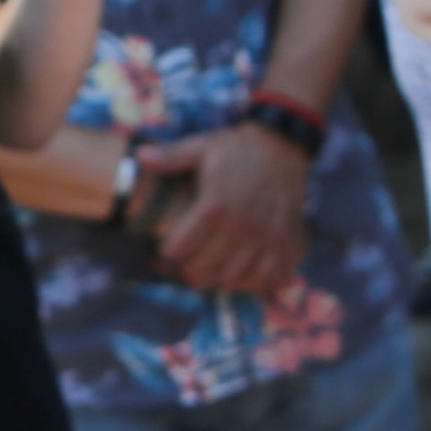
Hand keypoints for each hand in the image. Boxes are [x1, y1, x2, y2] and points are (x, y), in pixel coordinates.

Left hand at [135, 125, 310, 294]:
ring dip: (216, 278)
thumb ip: (170, 157)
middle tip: (188, 260)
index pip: (178, 249)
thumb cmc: (238, 150)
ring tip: (210, 266)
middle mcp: (243, 227)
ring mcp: (270, 239)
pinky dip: (252, 283)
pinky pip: (268, 281)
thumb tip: (139, 157)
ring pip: (232, 281)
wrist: (287, 147)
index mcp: (216, 205)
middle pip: (202, 271)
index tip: (170, 245)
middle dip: (188, 269)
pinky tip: (241, 272)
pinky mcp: (291, 246)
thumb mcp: (202, 147)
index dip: (168, 250)